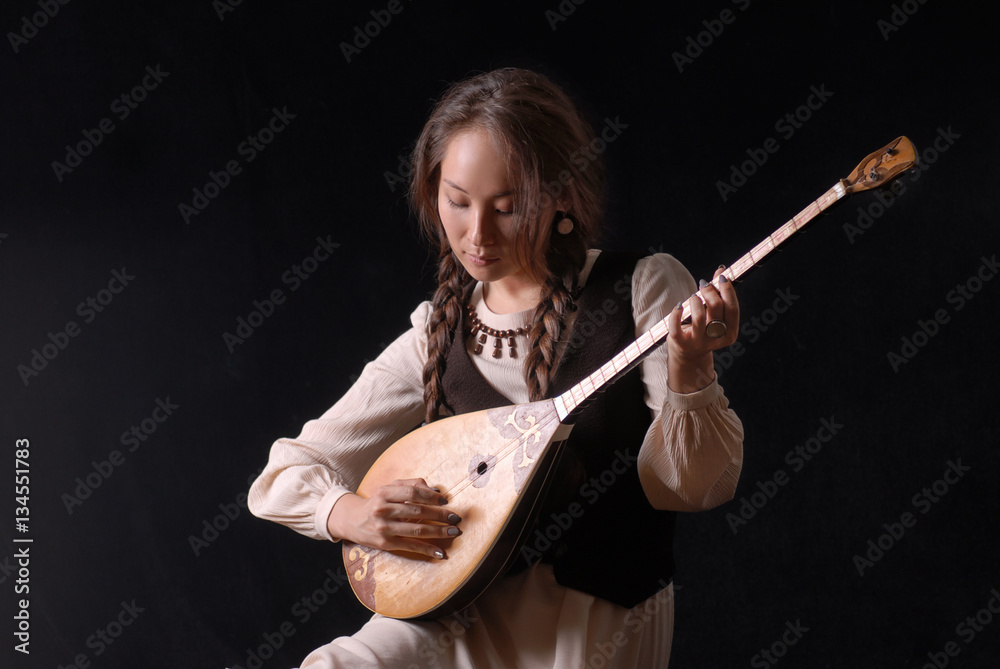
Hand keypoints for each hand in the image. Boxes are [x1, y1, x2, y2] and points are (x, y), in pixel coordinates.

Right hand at [326, 478, 461, 558]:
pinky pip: (410, 546)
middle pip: (417, 512)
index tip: (445, 501)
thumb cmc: (377, 502)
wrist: (352, 520)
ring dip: (438, 532)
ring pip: (416, 530)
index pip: (412, 492)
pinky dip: (427, 549)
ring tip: (453, 531)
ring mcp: (384, 528)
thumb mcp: (389, 488)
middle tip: (456, 517)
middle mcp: (382, 510)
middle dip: (439, 515)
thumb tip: (436, 490)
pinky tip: (441, 552)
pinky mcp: (385, 544)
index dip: (431, 497)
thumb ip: (411, 485)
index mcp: (384, 492)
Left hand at [665, 266, 739, 392]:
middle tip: (703, 284)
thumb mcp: (715, 314)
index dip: (727, 290)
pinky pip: (676, 327)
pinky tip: (678, 306)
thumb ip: (719, 294)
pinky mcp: (681, 343)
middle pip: (716, 308)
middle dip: (709, 291)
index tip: (721, 277)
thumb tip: (722, 270)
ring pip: (699, 317)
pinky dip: (676, 313)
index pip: (732, 309)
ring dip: (695, 300)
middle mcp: (716, 339)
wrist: (688, 354)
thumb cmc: (704, 328)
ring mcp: (698, 342)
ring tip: (693, 297)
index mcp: (729, 333)